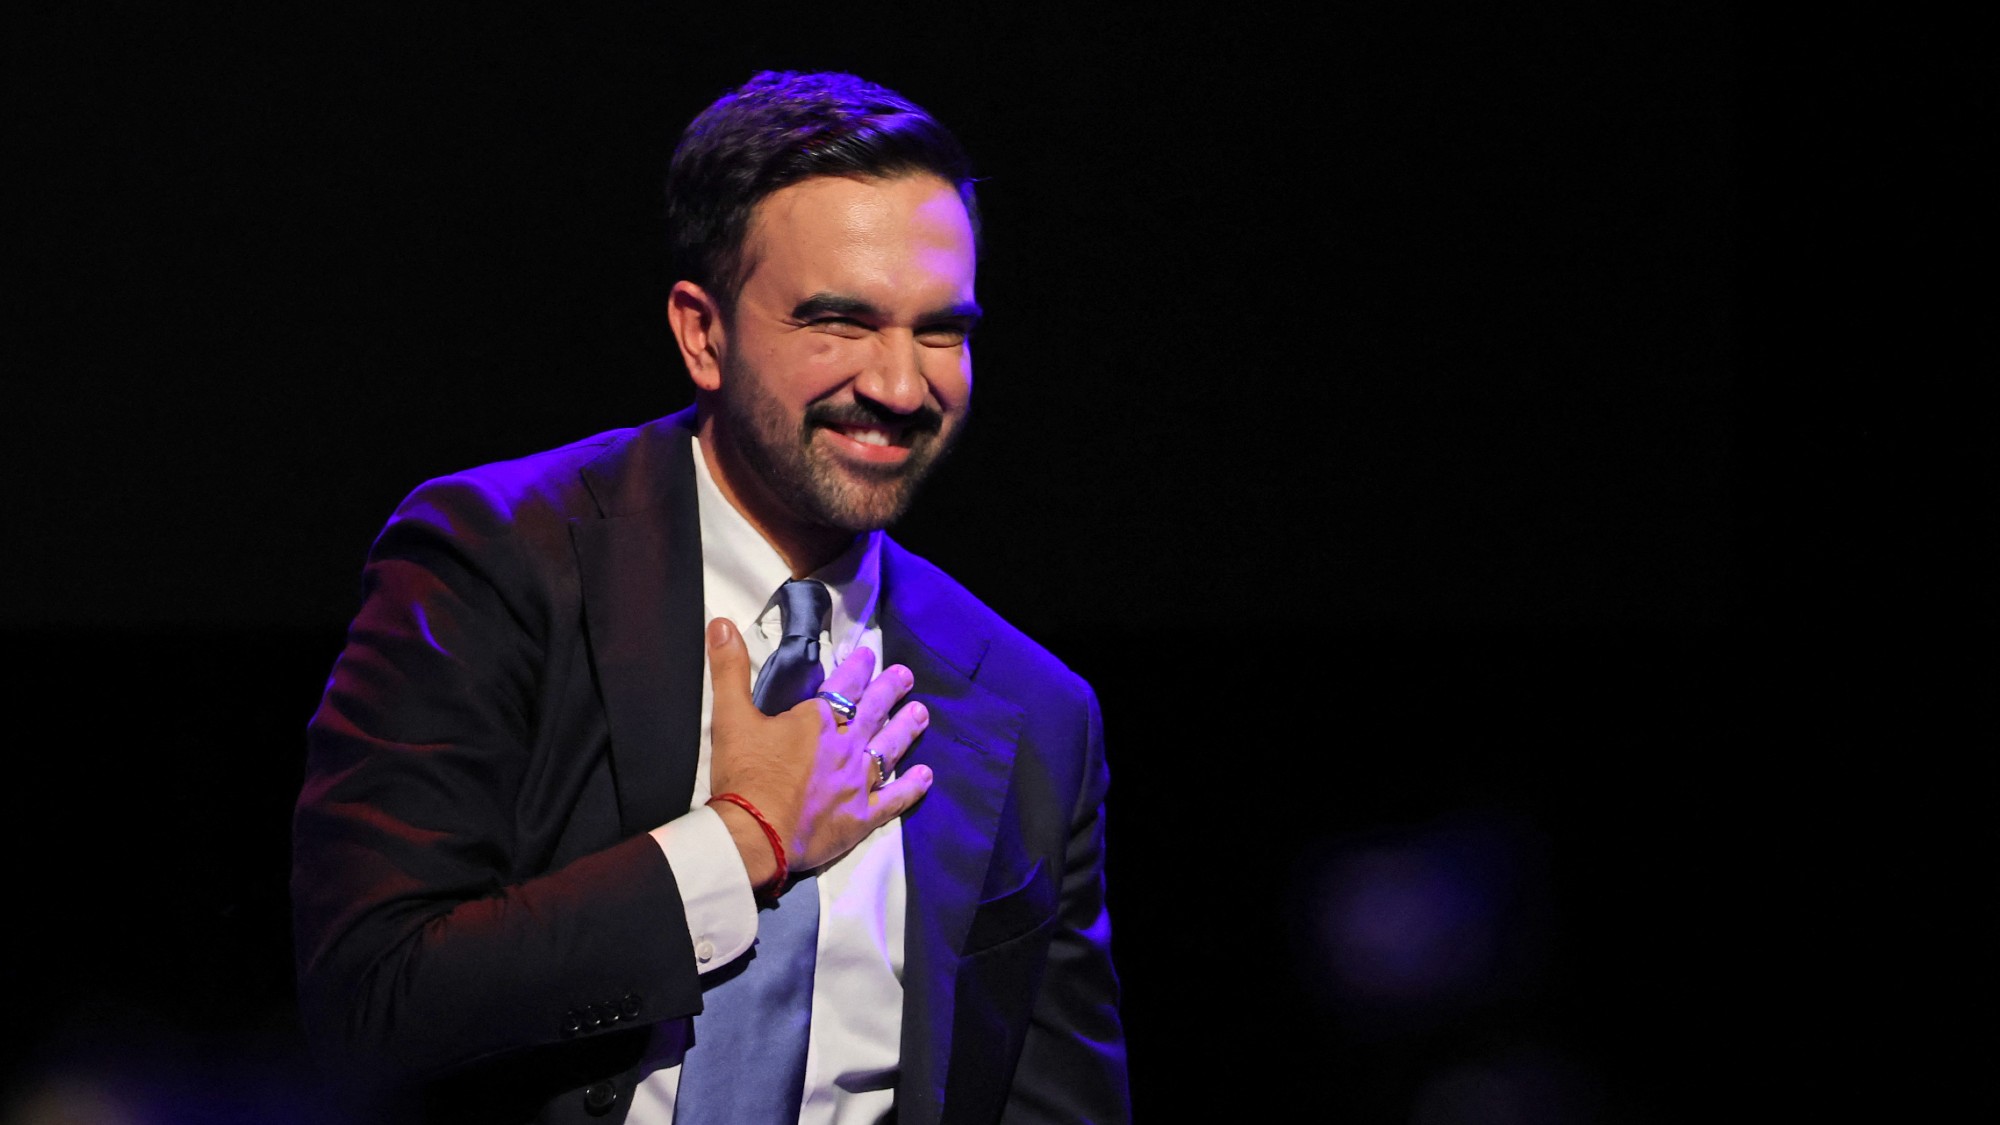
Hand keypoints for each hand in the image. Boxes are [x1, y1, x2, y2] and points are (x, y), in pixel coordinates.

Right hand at [705, 617, 933, 885]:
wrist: (754, 835)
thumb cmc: (744, 775)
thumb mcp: (730, 716)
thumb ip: (728, 668)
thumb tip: (721, 622)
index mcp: (817, 721)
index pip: (844, 686)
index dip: (858, 668)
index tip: (870, 655)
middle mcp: (845, 747)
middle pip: (874, 712)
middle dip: (890, 691)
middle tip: (906, 677)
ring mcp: (857, 783)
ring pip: (889, 750)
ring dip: (906, 730)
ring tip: (921, 714)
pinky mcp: (861, 817)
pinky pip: (893, 800)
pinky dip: (910, 788)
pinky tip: (925, 776)